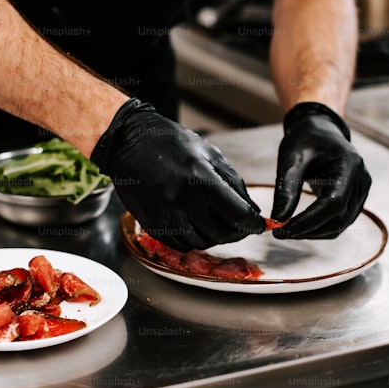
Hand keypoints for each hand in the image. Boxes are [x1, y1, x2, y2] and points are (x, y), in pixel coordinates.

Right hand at [91, 99, 264, 251]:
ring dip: (215, 237)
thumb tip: (251, 210)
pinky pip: (182, 244)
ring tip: (217, 222)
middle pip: (221, 233)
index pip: (237, 214)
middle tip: (239, 224)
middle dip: (236, 231)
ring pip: (202, 242)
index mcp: (200, 178)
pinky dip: (195, 240)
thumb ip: (233, 183)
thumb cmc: (171, 143)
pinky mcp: (152, 224)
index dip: (253, 224)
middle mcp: (182, 200)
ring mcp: (165, 215)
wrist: (128, 142)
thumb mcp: (209, 153)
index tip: (259, 226)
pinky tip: (196, 225)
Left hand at [271, 102, 370, 239]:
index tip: (284, 229)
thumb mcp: (292, 158)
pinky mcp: (355, 199)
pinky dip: (320, 227)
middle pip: (339, 218)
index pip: (334, 203)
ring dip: (314, 232)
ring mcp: (361, 191)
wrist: (320, 130)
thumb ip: (286, 189)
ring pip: (340, 224)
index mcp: (350, 165)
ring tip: (288, 229)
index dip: (309, 220)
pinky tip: (301, 225)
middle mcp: (361, 181)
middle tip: (281, 232)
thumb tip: (278, 220)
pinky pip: (340, 221)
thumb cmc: (307, 139)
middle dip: (309, 229)